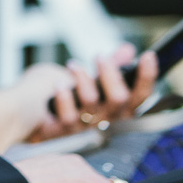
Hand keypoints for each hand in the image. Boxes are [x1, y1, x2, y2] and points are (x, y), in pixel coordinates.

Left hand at [31, 46, 158, 141]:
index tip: (148, 56)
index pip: (141, 96)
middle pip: (119, 98)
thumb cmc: (70, 99)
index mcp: (120, 110)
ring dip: (82, 78)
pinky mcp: (65, 132)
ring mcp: (86, 128)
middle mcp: (107, 121)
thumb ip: (113, 67)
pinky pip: (68, 116)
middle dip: (110, 73)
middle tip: (100, 57)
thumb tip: (128, 50)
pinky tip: (59, 85)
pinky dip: (64, 96)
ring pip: (92, 102)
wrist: (34, 120)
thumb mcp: (94, 82)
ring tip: (73, 65)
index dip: (147, 77)